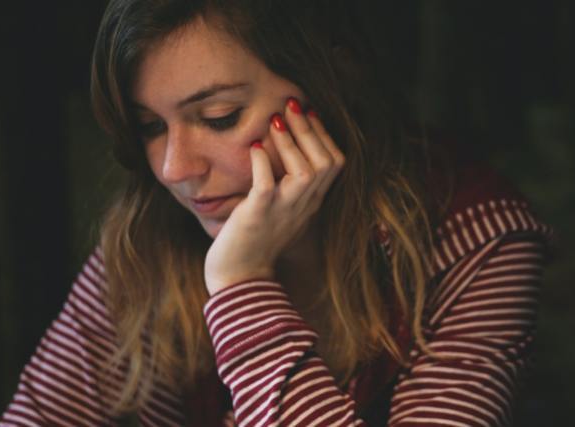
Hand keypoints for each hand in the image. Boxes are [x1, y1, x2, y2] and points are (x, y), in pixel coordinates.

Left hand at [203, 98, 344, 294]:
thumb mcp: (281, 209)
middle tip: (292, 103)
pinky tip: (255, 148)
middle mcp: (304, 206)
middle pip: (326, 162)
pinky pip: (267, 186)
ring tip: (274, 120)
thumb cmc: (255, 241)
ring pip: (306, 171)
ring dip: (291, 142)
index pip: (335, 163)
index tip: (308, 112)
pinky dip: (263, 164)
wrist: (240, 278)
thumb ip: (287, 184)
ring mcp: (283, 211)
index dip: (324, 134)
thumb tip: (278, 147)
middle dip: (310, 128)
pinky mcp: (258, 216)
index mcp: (311, 203)